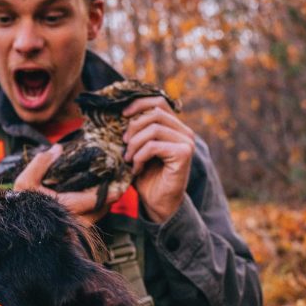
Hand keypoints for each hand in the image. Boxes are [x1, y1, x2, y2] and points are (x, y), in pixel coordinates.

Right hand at [13, 144, 121, 223]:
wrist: (11, 229)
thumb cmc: (19, 207)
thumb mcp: (25, 183)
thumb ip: (40, 164)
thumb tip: (57, 148)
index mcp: (66, 209)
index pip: (95, 200)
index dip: (110, 193)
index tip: (121, 185)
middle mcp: (73, 223)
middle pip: (100, 211)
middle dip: (109, 200)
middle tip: (117, 186)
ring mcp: (72, 232)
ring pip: (95, 218)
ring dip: (102, 206)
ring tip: (107, 193)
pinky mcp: (69, 235)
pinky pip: (87, 222)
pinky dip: (93, 212)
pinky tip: (93, 202)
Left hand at [122, 96, 194, 223]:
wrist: (158, 204)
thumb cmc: (146, 176)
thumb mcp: (137, 148)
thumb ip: (135, 130)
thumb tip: (118, 112)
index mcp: (175, 127)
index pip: (159, 102)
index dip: (139, 104)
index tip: (122, 115)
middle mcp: (185, 132)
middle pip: (155, 113)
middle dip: (133, 128)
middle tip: (124, 145)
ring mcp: (187, 142)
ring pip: (153, 128)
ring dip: (134, 144)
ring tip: (129, 159)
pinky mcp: (184, 154)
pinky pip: (154, 146)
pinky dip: (140, 156)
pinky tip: (137, 169)